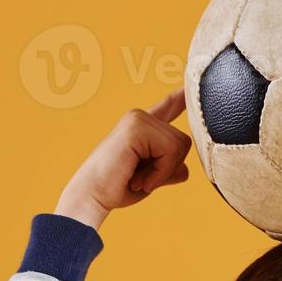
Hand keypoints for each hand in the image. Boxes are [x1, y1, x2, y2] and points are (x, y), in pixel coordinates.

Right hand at [54, 89, 192, 229]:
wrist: (92, 196)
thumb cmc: (116, 189)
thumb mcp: (150, 180)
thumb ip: (167, 170)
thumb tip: (185, 170)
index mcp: (141, 127)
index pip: (168, 107)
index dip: (180, 97)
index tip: (189, 84)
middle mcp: (140, 117)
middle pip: (184, 141)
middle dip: (168, 168)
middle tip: (141, 179)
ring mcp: (138, 119)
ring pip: (180, 146)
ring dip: (162, 172)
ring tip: (138, 179)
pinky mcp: (137, 127)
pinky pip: (170, 151)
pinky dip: (159, 172)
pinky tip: (139, 179)